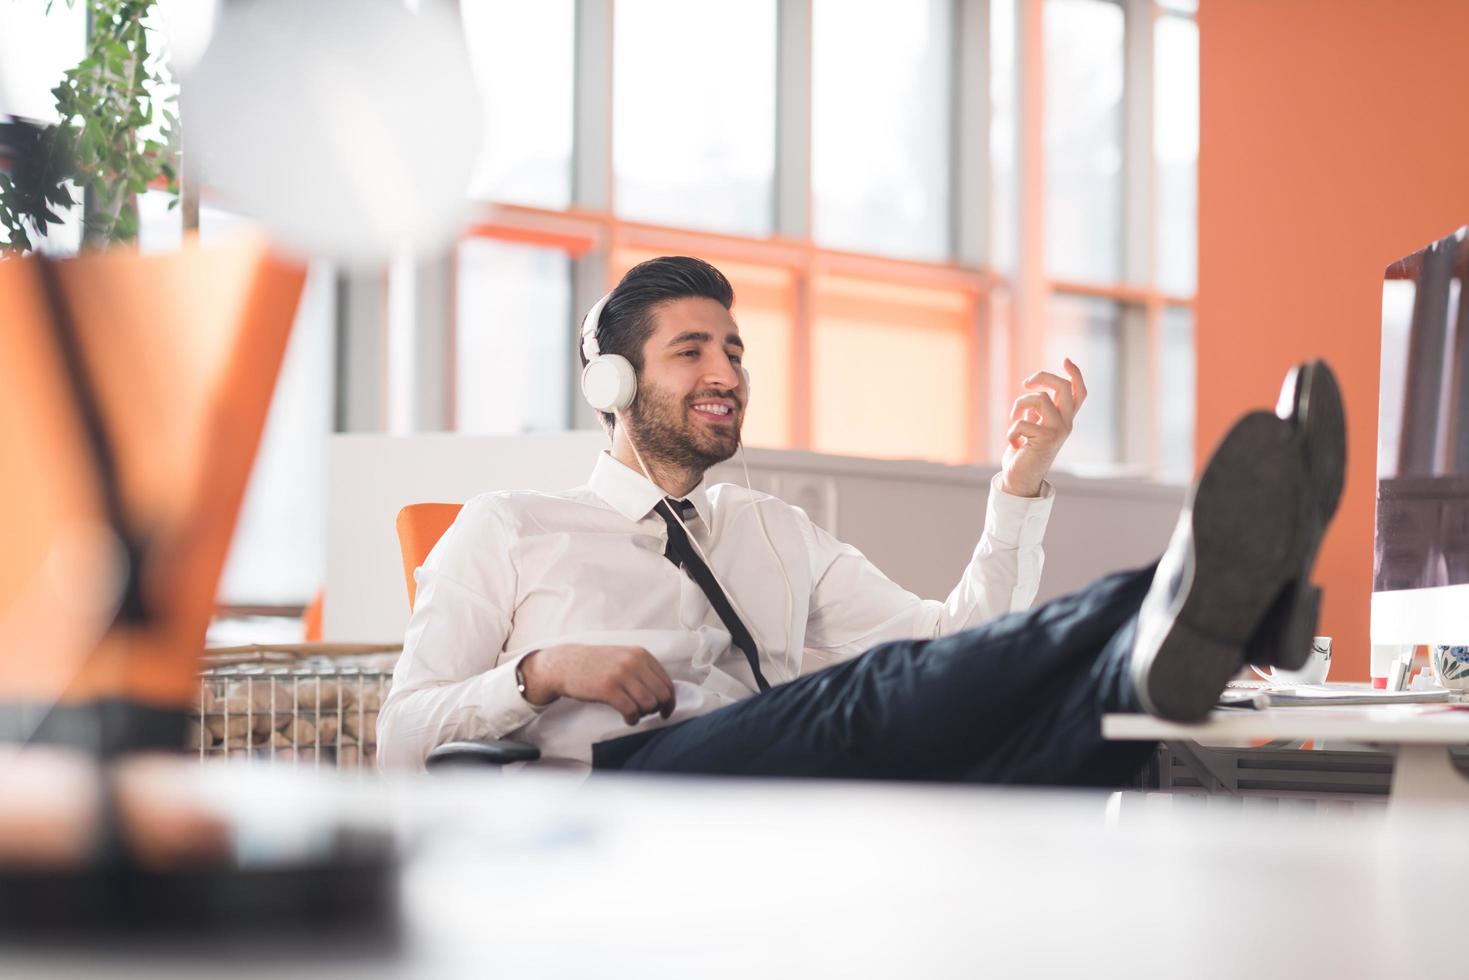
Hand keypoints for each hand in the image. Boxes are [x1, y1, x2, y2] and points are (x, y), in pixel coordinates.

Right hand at [518, 644, 675, 724]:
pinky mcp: (609, 688)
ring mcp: (621, 674)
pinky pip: (632, 710)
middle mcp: (634, 662)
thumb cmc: (596, 665)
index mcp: (641, 654)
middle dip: (658, 709)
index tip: (665, 711)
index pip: (667, 682)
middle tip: (646, 714)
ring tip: (633, 714)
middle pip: (662, 695)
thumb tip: (665, 692)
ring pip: (649, 704)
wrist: (566, 664)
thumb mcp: (623, 658)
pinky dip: (632, 719)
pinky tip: (627, 719)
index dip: (669, 701)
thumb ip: (643, 670)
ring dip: (644, 714)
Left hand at [999, 358, 1086, 497]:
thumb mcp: (1033, 426)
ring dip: (1018, 405)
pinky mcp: (1046, 440)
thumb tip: (1036, 388)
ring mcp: (1058, 432)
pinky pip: (1022, 422)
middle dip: (1043, 376)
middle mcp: (1066, 424)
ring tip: (1013, 419)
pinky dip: (1011, 431)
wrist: (1020, 479)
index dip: (1075, 374)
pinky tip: (1014, 443)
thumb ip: (1038, 410)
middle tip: (1025, 382)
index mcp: (1064, 419)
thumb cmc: (1024, 452)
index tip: (1065, 360)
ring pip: (1039, 399)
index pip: (1079, 393)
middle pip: (1063, 387)